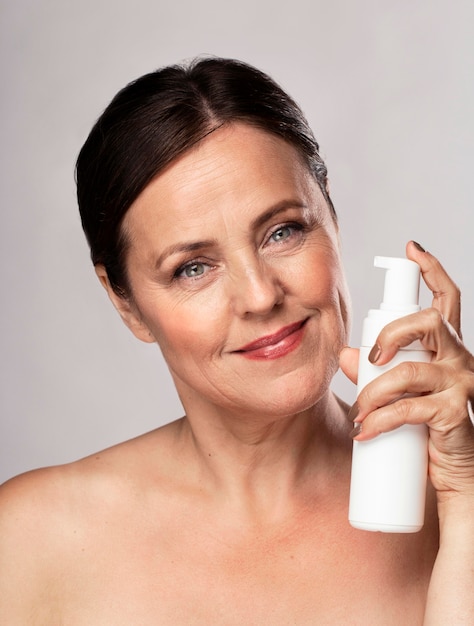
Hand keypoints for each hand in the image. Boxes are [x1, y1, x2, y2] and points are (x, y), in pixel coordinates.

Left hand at [340, 241, 473, 502]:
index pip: (447, 299)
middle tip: (370, 359)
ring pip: (410, 369)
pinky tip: (366, 431)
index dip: (432, 270)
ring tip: (361, 413)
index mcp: (446, 348)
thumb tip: (348, 354)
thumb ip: (375, 371)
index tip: (412, 248)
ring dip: (373, 391)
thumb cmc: (425, 428)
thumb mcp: (398, 393)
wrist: (456, 474)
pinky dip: (380, 419)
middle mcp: (460, 359)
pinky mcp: (456, 413)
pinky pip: (410, 407)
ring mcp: (462, 385)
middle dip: (392, 332)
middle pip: (432, 320)